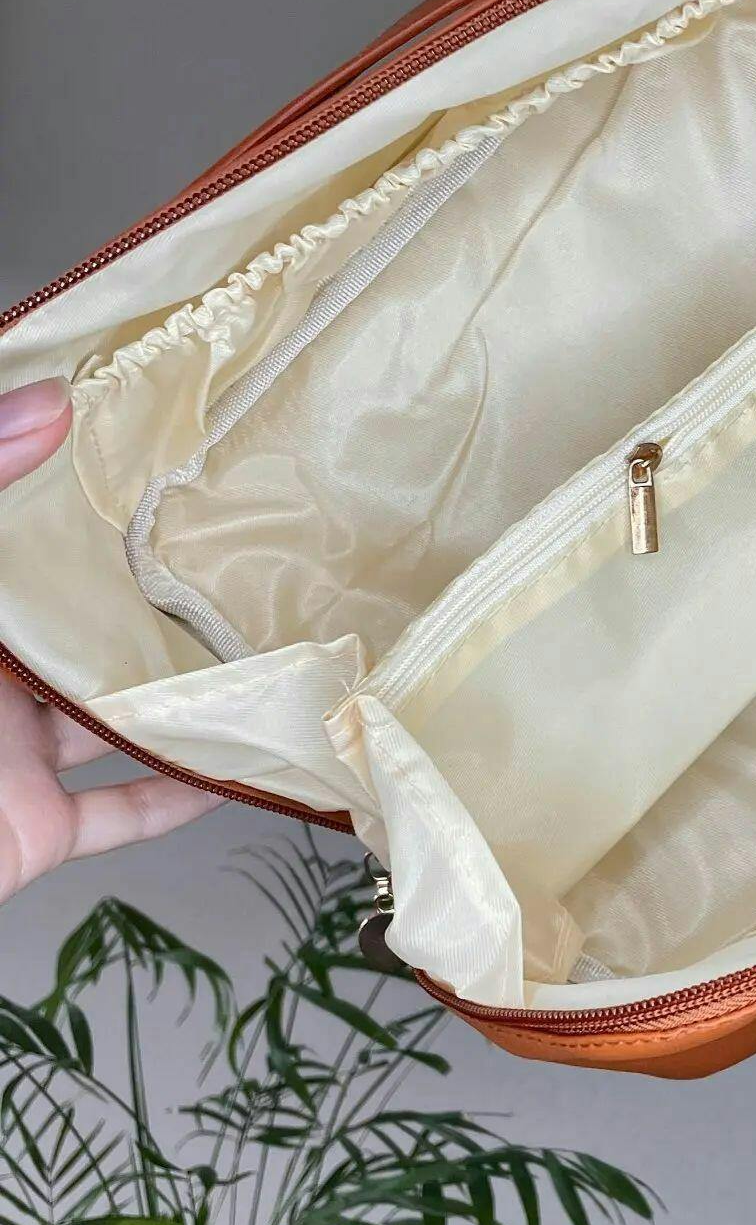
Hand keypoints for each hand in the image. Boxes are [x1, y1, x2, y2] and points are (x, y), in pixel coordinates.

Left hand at [0, 380, 220, 901]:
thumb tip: (55, 399)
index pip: (27, 541)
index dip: (83, 498)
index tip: (157, 455)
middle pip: (81, 625)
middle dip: (152, 592)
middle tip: (240, 548)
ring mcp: (11, 755)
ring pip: (114, 715)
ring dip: (184, 692)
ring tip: (262, 646)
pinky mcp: (36, 826)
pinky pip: (125, 809)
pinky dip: (185, 792)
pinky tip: (243, 762)